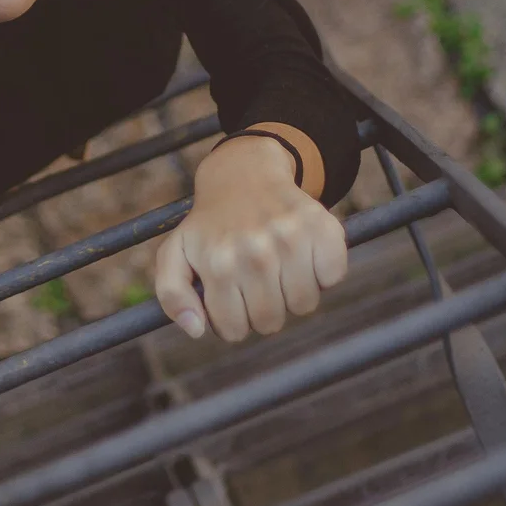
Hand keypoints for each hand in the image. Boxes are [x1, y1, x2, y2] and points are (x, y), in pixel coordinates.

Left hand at [154, 132, 347, 341]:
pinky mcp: (322, 226)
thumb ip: (172, 296)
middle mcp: (255, 251)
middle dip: (262, 309)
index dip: (233, 320)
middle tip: (255, 280)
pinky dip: (323, 273)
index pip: (234, 331)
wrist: (244, 175)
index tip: (232, 297)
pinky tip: (303, 255)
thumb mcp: (176, 253)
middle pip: (271, 322)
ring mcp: (291, 238)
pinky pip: (333, 277)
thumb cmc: (210, 225)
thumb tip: (197, 330)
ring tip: (278, 267)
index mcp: (219, 263)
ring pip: (304, 305)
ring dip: (293, 293)